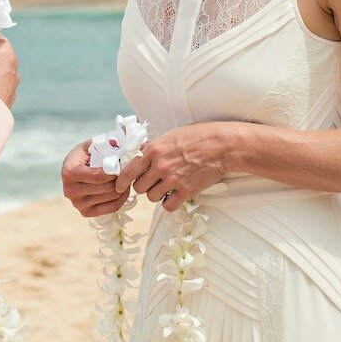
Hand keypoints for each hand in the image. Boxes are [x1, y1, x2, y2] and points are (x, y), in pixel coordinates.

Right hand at [61, 140, 129, 217]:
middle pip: (106, 188)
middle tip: (127, 171)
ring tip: (123, 178)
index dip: (114, 171)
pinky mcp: (86, 213)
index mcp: (70, 172)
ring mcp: (77, 204)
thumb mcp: (92, 144)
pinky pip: (111, 208)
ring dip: (122, 187)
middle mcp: (70, 191)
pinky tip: (122, 189)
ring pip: (111, 198)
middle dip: (120, 178)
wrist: (75, 168)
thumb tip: (118, 144)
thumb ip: (105, 143)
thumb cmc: (86, 154)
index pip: (98, 176)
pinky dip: (121, 198)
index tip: (123, 164)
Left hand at [116, 122, 231, 211]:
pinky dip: (169, 203)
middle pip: (139, 187)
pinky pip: (168, 206)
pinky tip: (174, 195)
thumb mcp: (170, 135)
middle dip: (143, 185)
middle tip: (152, 181)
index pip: (128, 170)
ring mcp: (172, 180)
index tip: (120, 186)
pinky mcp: (185, 191)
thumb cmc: (198, 136)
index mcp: (154, 150)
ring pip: (152, 197)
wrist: (221, 145)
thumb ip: (153, 147)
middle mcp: (160, 166)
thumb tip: (140, 154)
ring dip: (157, 194)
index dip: (121, 181)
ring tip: (166, 186)